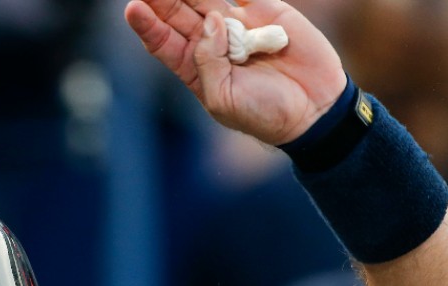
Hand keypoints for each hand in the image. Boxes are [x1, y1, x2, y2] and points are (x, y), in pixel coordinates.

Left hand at [124, 0, 345, 144]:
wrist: (314, 108)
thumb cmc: (265, 114)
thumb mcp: (225, 100)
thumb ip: (209, 62)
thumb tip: (211, 20)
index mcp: (195, 68)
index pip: (164, 41)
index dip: (148, 25)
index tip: (133, 8)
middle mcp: (211, 42)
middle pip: (179, 12)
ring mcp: (237, 24)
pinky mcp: (265, 10)